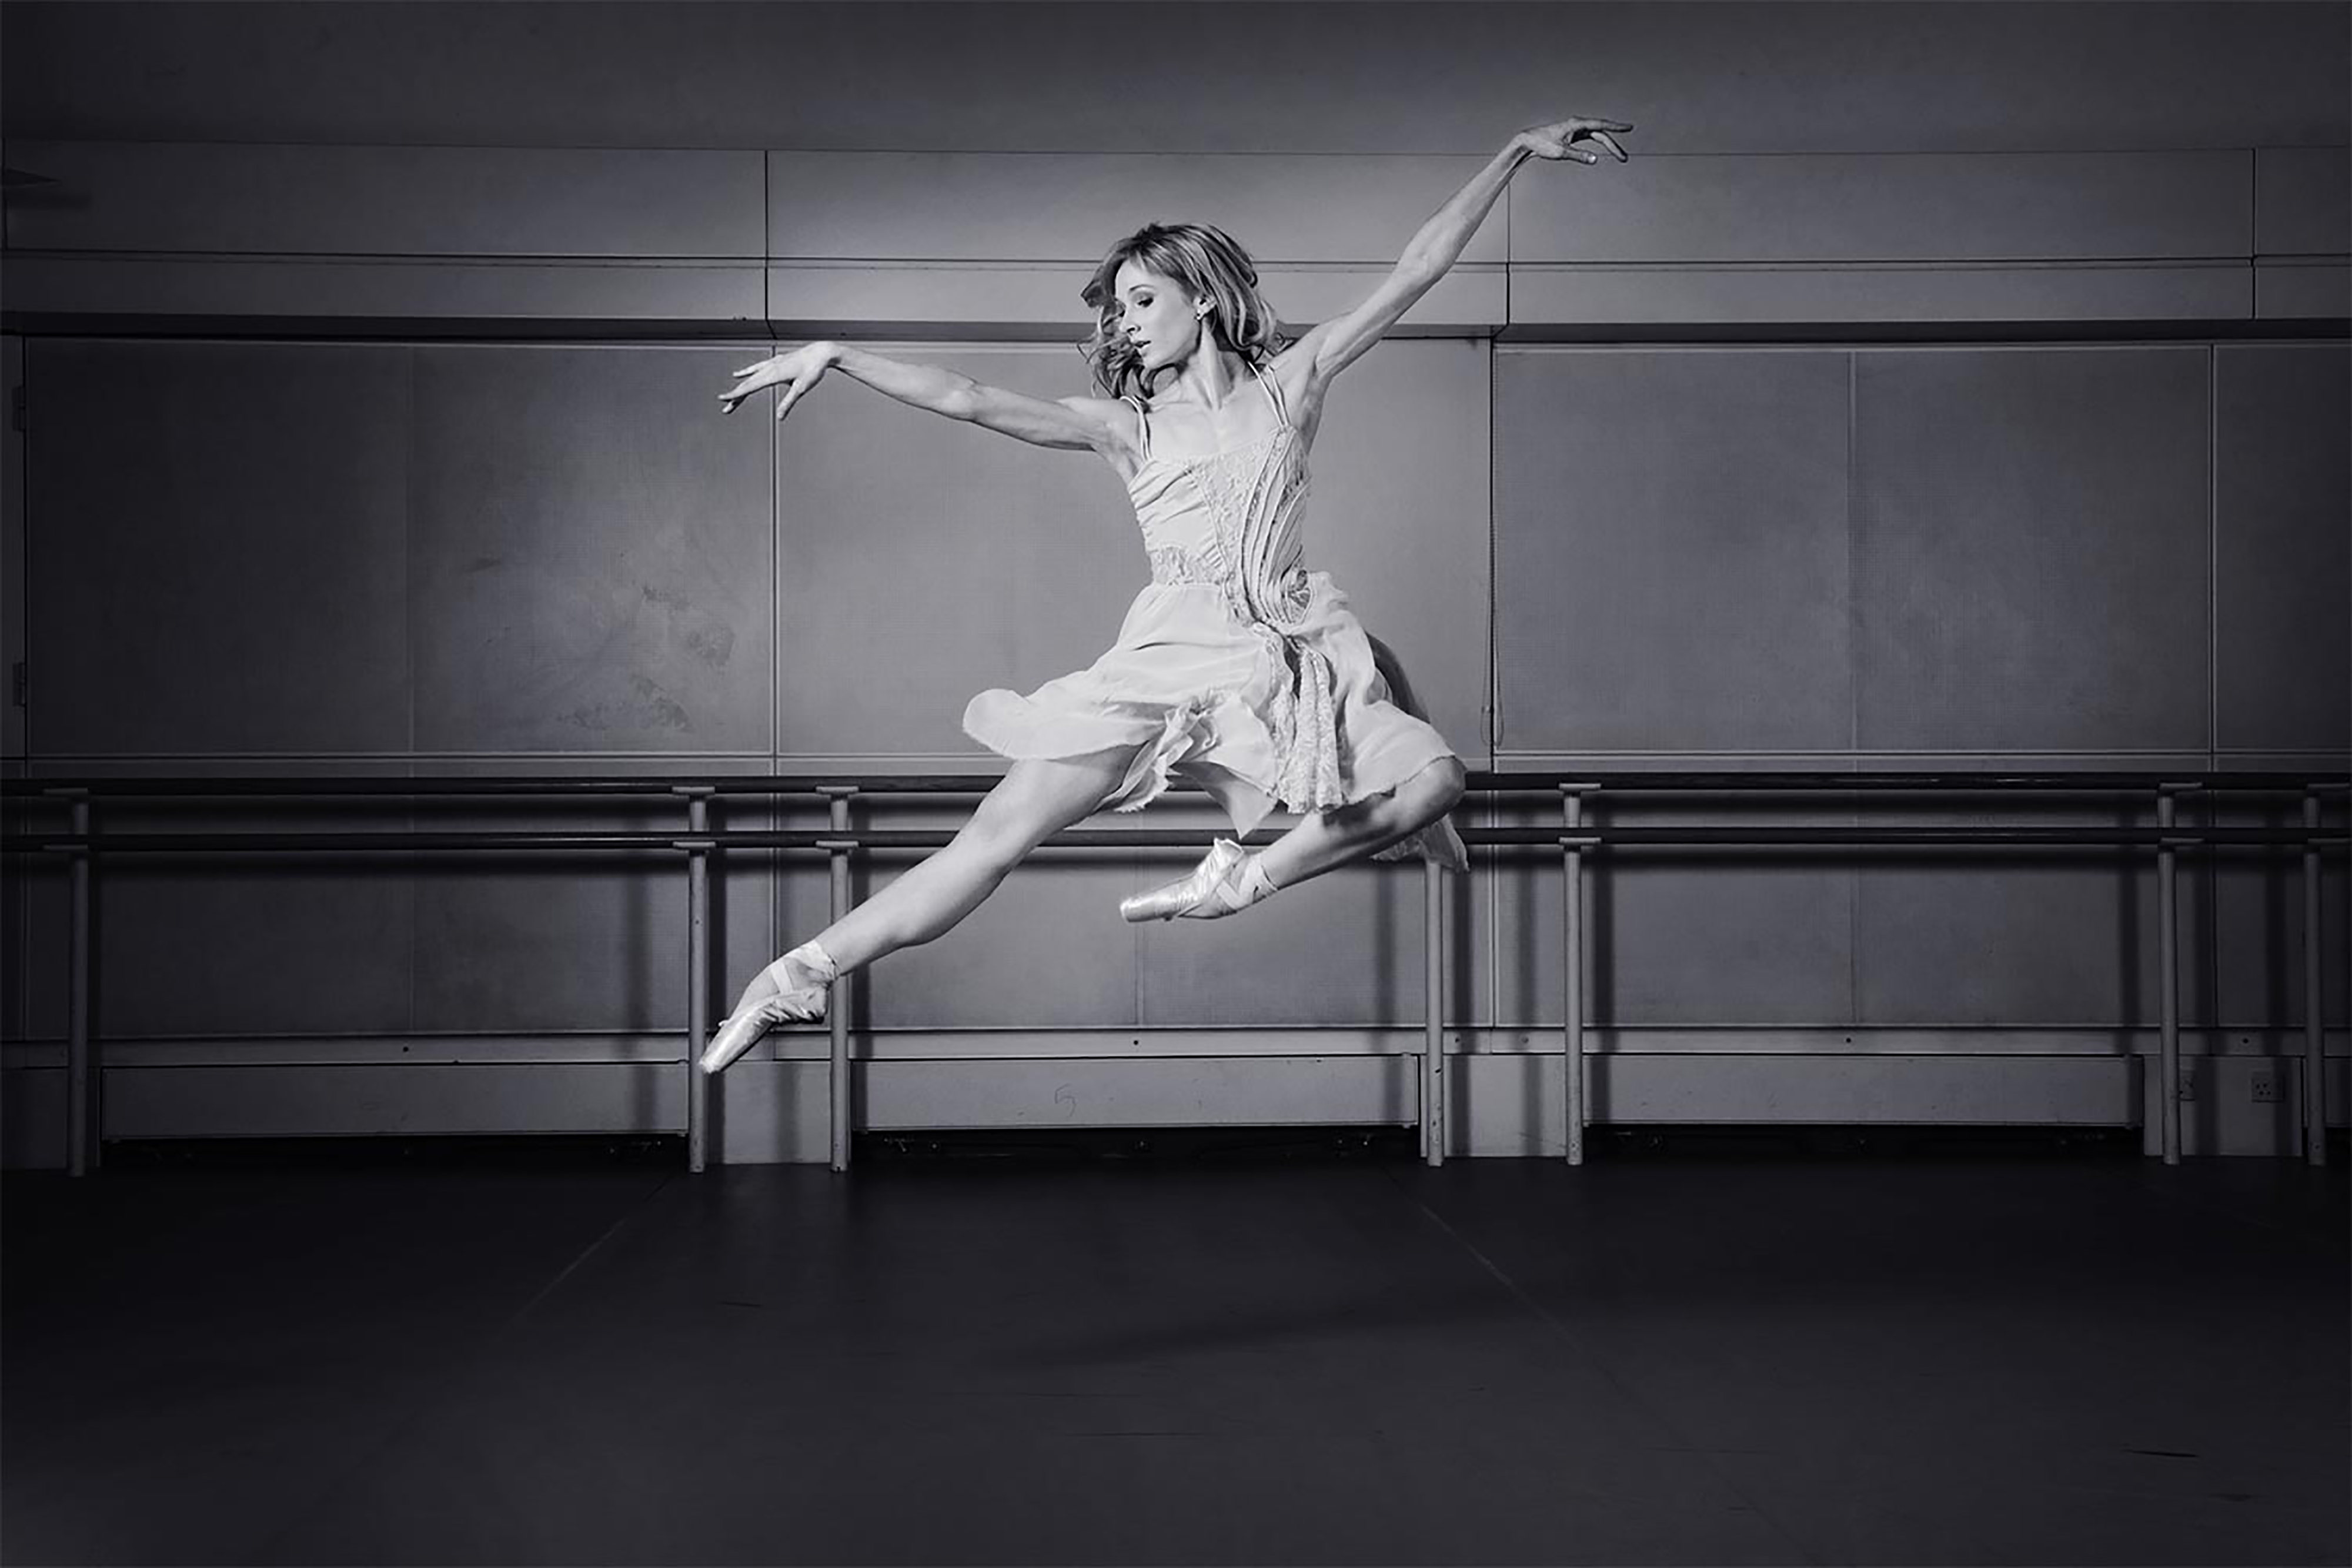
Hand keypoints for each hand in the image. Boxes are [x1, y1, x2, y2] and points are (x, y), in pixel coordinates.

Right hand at [719, 342, 833, 421]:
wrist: (820, 353)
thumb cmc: (813, 369)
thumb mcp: (801, 389)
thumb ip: (789, 403)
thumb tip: (780, 417)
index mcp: (774, 374)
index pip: (750, 387)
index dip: (736, 394)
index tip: (724, 400)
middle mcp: (770, 367)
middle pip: (748, 384)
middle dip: (736, 396)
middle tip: (726, 408)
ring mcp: (772, 363)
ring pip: (750, 377)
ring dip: (740, 387)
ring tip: (731, 397)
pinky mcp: (776, 362)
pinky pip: (756, 368)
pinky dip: (746, 372)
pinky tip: (738, 375)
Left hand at [1517, 117, 1631, 164]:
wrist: (1529, 141)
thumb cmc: (1543, 145)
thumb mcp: (1561, 152)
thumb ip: (1579, 156)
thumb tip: (1595, 159)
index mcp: (1577, 125)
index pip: (1601, 125)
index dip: (1616, 127)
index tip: (1629, 128)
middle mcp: (1578, 124)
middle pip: (1601, 135)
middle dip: (1614, 146)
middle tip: (1624, 158)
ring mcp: (1577, 129)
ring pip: (1598, 136)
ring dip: (1609, 145)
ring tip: (1620, 155)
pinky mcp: (1574, 134)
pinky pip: (1591, 138)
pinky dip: (1600, 143)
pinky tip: (1606, 148)